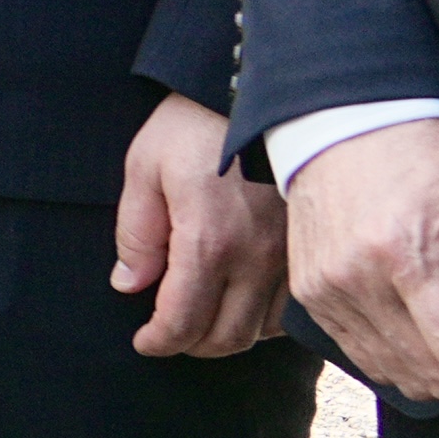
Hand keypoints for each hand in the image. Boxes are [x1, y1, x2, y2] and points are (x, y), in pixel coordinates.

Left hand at [113, 89, 289, 358]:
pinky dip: (266, 320)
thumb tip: (130, 285)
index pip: (182, 321)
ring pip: (263, 331)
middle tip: (169, 335)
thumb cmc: (193, 126)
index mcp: (207, 242)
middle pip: (226, 337)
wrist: (260, 92)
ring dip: (229, 336)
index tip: (144, 342)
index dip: (159, 341)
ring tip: (203, 321)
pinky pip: (294, 309)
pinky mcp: (309, 248)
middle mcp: (255, 259)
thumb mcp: (144, 169)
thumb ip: (136, 234)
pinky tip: (244, 305)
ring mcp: (288, 257)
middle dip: (191, 346)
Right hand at [282, 115, 438, 405]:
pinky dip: (402, 359)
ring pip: (396, 374)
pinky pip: (364, 356)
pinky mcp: (310, 295)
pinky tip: (427, 335)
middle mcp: (355, 278)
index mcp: (402, 250)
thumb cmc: (420, 144)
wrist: (338, 121)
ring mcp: (326, 291)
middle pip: (431, 375)